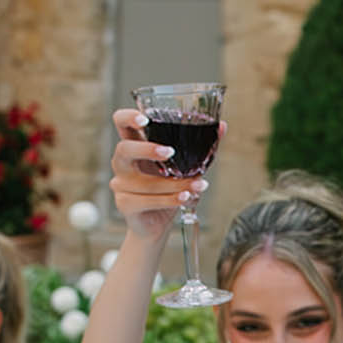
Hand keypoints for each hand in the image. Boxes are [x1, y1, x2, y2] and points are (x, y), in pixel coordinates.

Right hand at [109, 107, 224, 240]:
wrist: (156, 225)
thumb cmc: (167, 191)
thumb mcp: (184, 166)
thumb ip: (199, 147)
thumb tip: (222, 126)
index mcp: (134, 145)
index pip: (121, 122)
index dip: (129, 117)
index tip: (145, 119)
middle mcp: (123, 163)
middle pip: (124, 149)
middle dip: (147, 149)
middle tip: (170, 152)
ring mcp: (121, 184)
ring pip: (146, 182)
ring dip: (175, 183)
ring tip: (198, 184)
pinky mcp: (125, 204)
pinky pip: (149, 201)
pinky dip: (171, 200)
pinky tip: (186, 197)